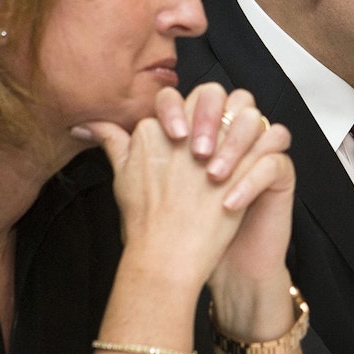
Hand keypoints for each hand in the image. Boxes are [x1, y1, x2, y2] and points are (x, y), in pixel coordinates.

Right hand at [75, 85, 290, 285]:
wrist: (167, 257)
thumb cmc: (144, 224)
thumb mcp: (122, 177)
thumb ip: (113, 142)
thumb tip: (89, 125)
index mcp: (152, 130)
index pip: (173, 101)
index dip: (185, 113)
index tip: (189, 135)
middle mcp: (185, 133)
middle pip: (209, 96)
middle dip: (217, 109)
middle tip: (218, 133)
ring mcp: (216, 146)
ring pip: (241, 109)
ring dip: (245, 121)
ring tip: (242, 141)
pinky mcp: (242, 164)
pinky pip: (262, 138)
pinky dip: (264, 142)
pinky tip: (261, 153)